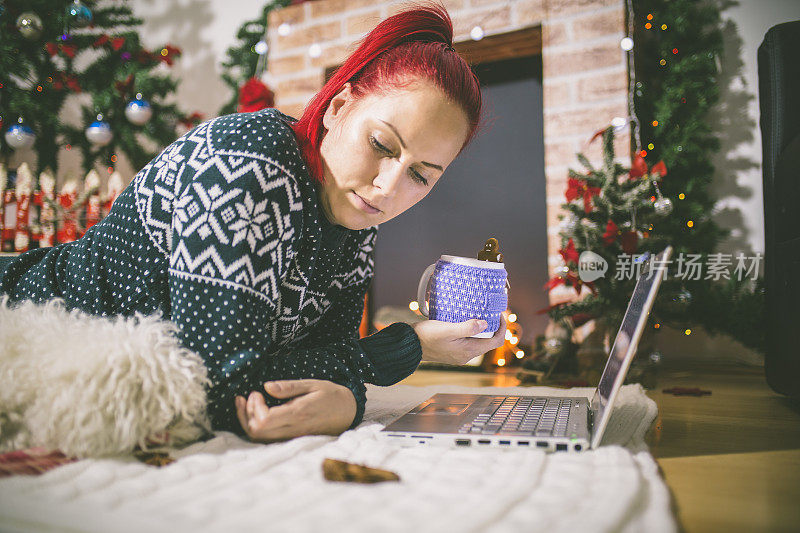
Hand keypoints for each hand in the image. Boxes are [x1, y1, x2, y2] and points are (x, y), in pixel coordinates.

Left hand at [234, 379, 356, 442]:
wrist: (347, 413)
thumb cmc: (331, 395)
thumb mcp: (313, 384)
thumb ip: (289, 387)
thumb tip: (267, 386)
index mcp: (298, 414)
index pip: (264, 420)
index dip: (254, 407)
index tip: (257, 392)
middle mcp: (292, 429)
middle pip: (256, 431)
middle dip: (247, 413)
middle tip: (252, 395)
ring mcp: (291, 437)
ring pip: (259, 438)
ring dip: (247, 420)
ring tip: (246, 403)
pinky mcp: (290, 439)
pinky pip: (266, 439)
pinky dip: (255, 427)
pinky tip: (254, 413)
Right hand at [412, 314, 505, 364]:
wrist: (408, 344)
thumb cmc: (426, 336)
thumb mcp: (448, 329)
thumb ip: (467, 327)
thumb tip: (485, 323)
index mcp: (468, 352)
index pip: (495, 342)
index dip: (501, 328)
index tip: (499, 313)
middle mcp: (466, 355)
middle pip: (488, 341)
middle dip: (492, 326)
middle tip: (490, 310)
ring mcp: (459, 353)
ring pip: (478, 340)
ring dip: (482, 328)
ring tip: (479, 312)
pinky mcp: (452, 349)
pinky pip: (468, 340)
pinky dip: (472, 330)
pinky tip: (465, 319)